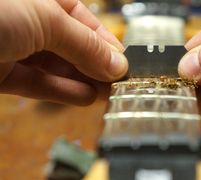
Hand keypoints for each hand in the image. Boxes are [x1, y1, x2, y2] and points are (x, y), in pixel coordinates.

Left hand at [0, 0, 127, 105]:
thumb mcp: (48, 20)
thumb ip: (85, 45)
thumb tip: (117, 64)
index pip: (83, 20)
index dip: (105, 41)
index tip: (123, 61)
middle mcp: (29, 21)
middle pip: (72, 46)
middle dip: (97, 65)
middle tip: (119, 82)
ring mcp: (14, 47)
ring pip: (56, 67)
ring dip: (84, 82)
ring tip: (108, 93)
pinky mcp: (1, 72)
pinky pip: (37, 83)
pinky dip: (62, 91)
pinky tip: (85, 97)